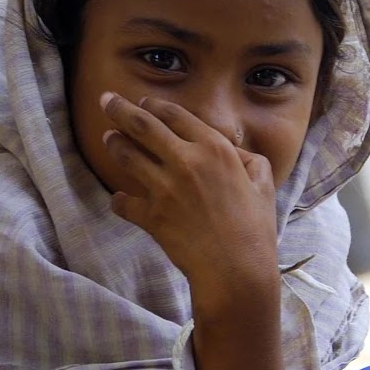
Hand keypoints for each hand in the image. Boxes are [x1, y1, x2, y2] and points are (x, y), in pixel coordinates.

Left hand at [101, 92, 279, 316]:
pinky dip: (120, 201)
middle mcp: (186, 162)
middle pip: (143, 125)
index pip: (176, 116)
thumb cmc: (254, 230)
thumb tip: (235, 153)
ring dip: (114, 144)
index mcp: (215, 150)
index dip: (155, 105)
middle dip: (120, 108)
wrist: (235, 269)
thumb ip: (249, 161)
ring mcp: (165, 188)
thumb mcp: (263, 185)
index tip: (143, 101)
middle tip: (106, 100)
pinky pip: (124, 203)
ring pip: (127, 155)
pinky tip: (120, 199)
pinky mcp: (151, 216)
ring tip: (107, 137)